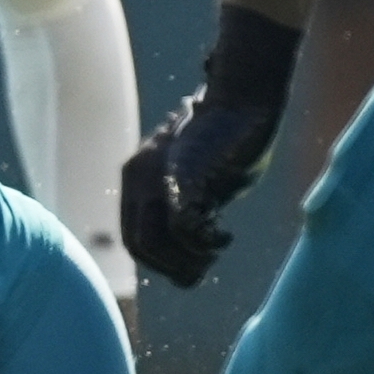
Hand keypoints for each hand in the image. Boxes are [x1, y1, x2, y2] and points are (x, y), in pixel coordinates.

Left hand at [120, 87, 281, 288]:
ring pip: (153, 242)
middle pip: (138, 246)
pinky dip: (204, 243)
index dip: (161, 263)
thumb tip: (189, 272)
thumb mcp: (198, 182)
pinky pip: (182, 227)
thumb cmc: (227, 143)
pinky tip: (224, 237)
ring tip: (215, 251)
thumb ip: (185, 213)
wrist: (240, 102)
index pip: (133, 239)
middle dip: (172, 268)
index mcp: (136, 176)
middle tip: (205, 264)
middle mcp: (137, 175)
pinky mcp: (183, 176)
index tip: (192, 267)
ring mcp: (156, 175)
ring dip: (187, 260)